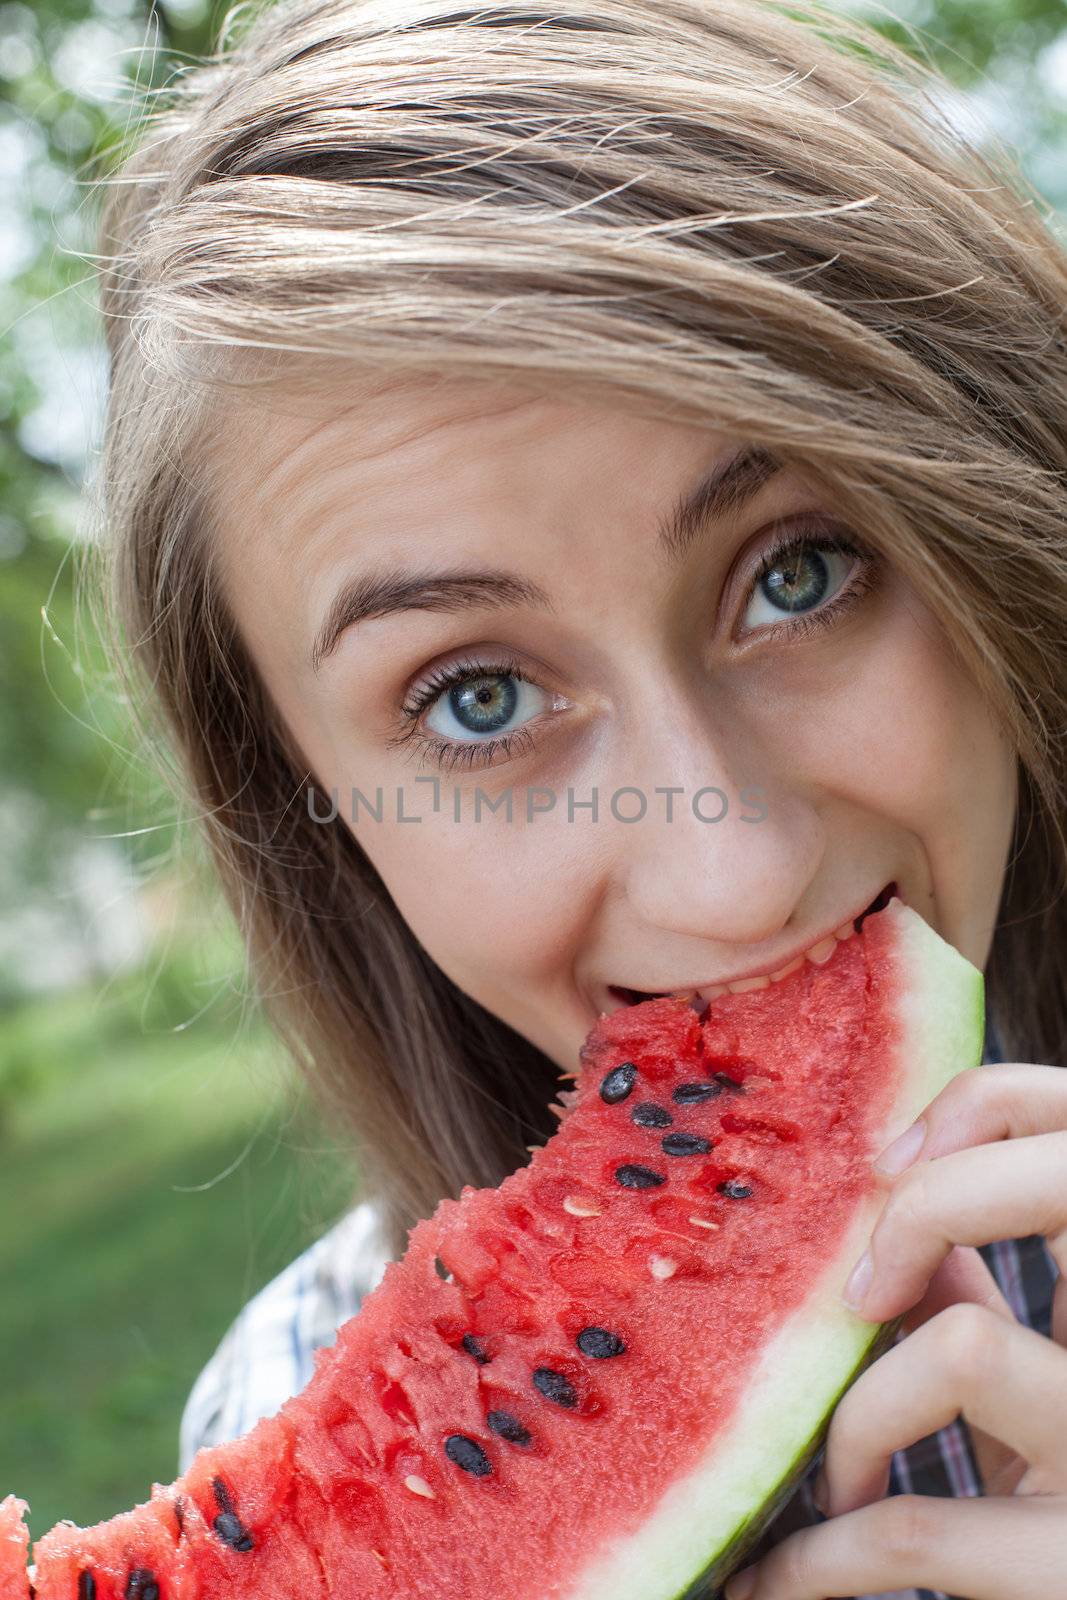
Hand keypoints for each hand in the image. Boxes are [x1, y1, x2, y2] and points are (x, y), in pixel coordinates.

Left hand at [723, 1063, 1066, 1599]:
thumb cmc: (1063, 1502)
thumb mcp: (1043, 1388)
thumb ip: (986, 1299)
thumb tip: (892, 1226)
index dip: (987, 1104)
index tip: (891, 1167)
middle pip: (1055, 1187)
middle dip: (927, 1209)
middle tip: (861, 1296)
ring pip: (960, 1343)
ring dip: (858, 1418)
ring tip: (839, 1482)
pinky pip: (910, 1530)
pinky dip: (814, 1559)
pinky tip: (771, 1580)